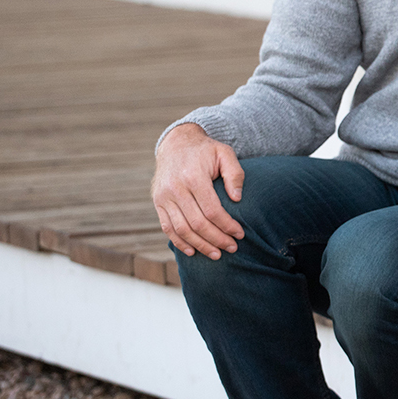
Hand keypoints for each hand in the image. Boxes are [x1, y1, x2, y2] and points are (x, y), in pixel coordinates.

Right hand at [151, 123, 245, 259]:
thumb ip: (235, 173)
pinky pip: (167, 227)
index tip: (240, 234)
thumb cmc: (205, 150)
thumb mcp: (225, 153)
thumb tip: (237, 199)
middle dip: (216, 239)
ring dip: (200, 245)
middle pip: (197, 223)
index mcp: (193, 177)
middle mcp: (175, 188)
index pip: (212, 210)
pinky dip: (179, 242)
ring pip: (181, 229)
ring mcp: (163, 197)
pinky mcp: (157, 202)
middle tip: (232, 248)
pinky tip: (193, 251)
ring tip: (216, 254)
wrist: (176, 143)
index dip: (227, 225)